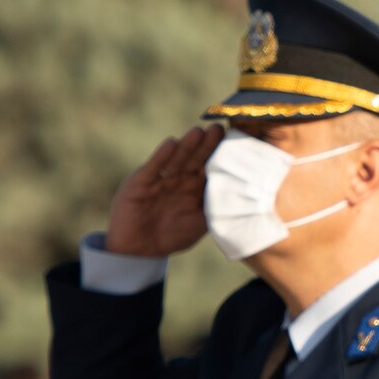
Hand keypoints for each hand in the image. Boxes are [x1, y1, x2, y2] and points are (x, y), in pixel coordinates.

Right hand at [107, 125, 224, 257]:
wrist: (138, 249)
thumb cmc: (171, 237)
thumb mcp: (198, 225)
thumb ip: (215, 211)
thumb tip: (240, 200)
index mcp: (194, 189)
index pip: (210, 168)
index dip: (220, 156)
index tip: (235, 143)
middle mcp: (179, 180)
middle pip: (195, 159)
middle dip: (207, 145)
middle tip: (218, 129)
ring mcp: (161, 179)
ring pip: (176, 160)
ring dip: (187, 146)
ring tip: (198, 132)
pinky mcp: (141, 182)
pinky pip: (154, 167)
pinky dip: (162, 156)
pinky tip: (171, 144)